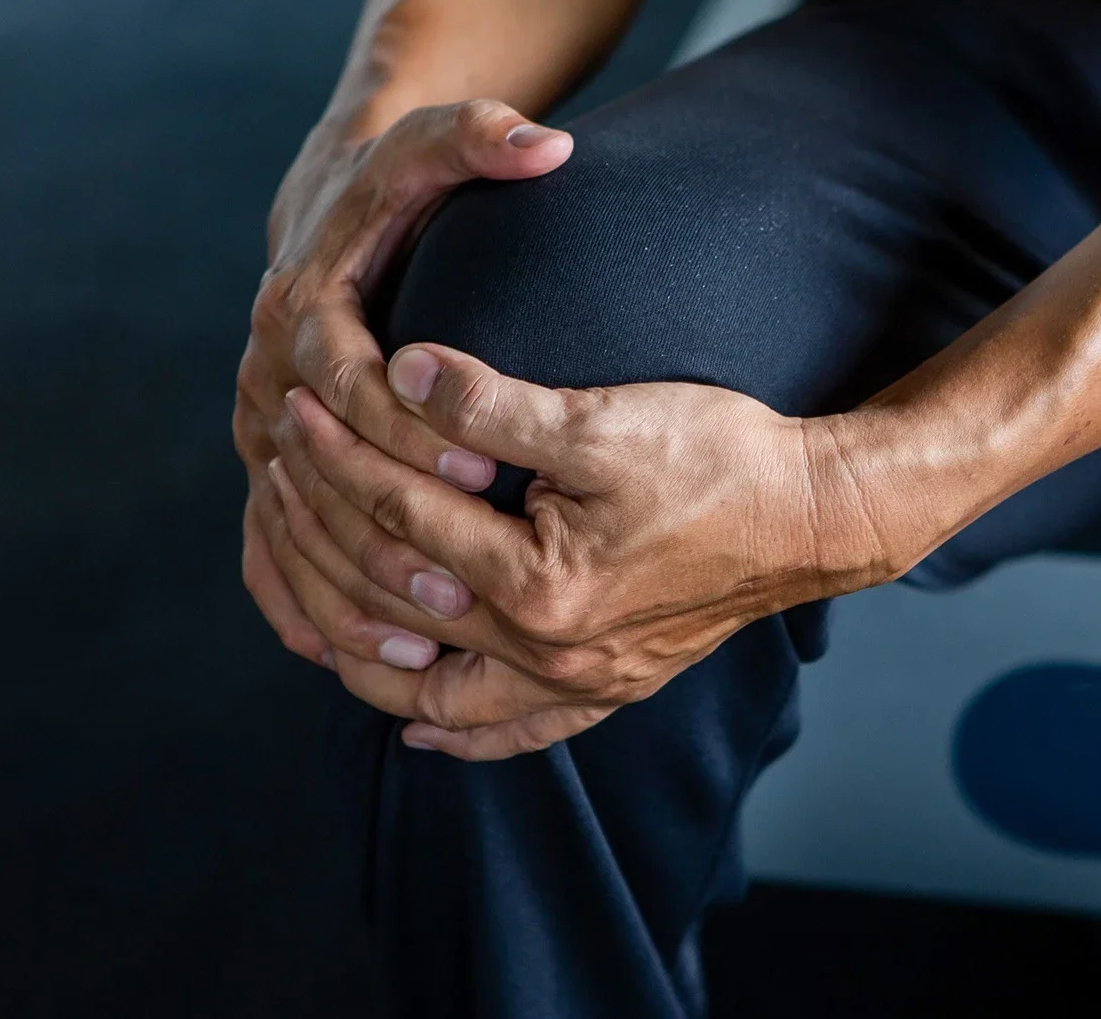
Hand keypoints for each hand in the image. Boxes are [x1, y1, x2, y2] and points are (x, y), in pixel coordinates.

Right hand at [235, 100, 571, 675]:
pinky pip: (270, 553)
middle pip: (315, 476)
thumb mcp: (434, 146)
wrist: (330, 203)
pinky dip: (308, 607)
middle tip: (462, 591)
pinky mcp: (267, 470)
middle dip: (384, 535)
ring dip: (343, 591)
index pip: (352, 382)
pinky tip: (367, 655)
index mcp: (302, 305)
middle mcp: (265, 375)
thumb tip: (547, 142)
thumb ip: (485, 138)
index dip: (414, 432)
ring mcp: (258, 430)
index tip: (489, 475)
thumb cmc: (396, 181)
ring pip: (286, 529)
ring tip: (418, 647)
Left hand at [263, 345, 898, 758]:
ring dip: (361, 643)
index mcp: (537, 587)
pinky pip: (510, 731)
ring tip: (308, 596)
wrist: (819, 517)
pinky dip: (454, 730)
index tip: (296, 407)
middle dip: (324, 536)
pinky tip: (415, 723)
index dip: (338, 457)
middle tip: (280, 480)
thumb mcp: (602, 418)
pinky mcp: (606, 688)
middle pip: (395, 606)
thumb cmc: (721, 458)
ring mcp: (577, 683)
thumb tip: (400, 370)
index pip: (400, 521)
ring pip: (431, 688)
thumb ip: (492, 405)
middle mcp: (547, 654)